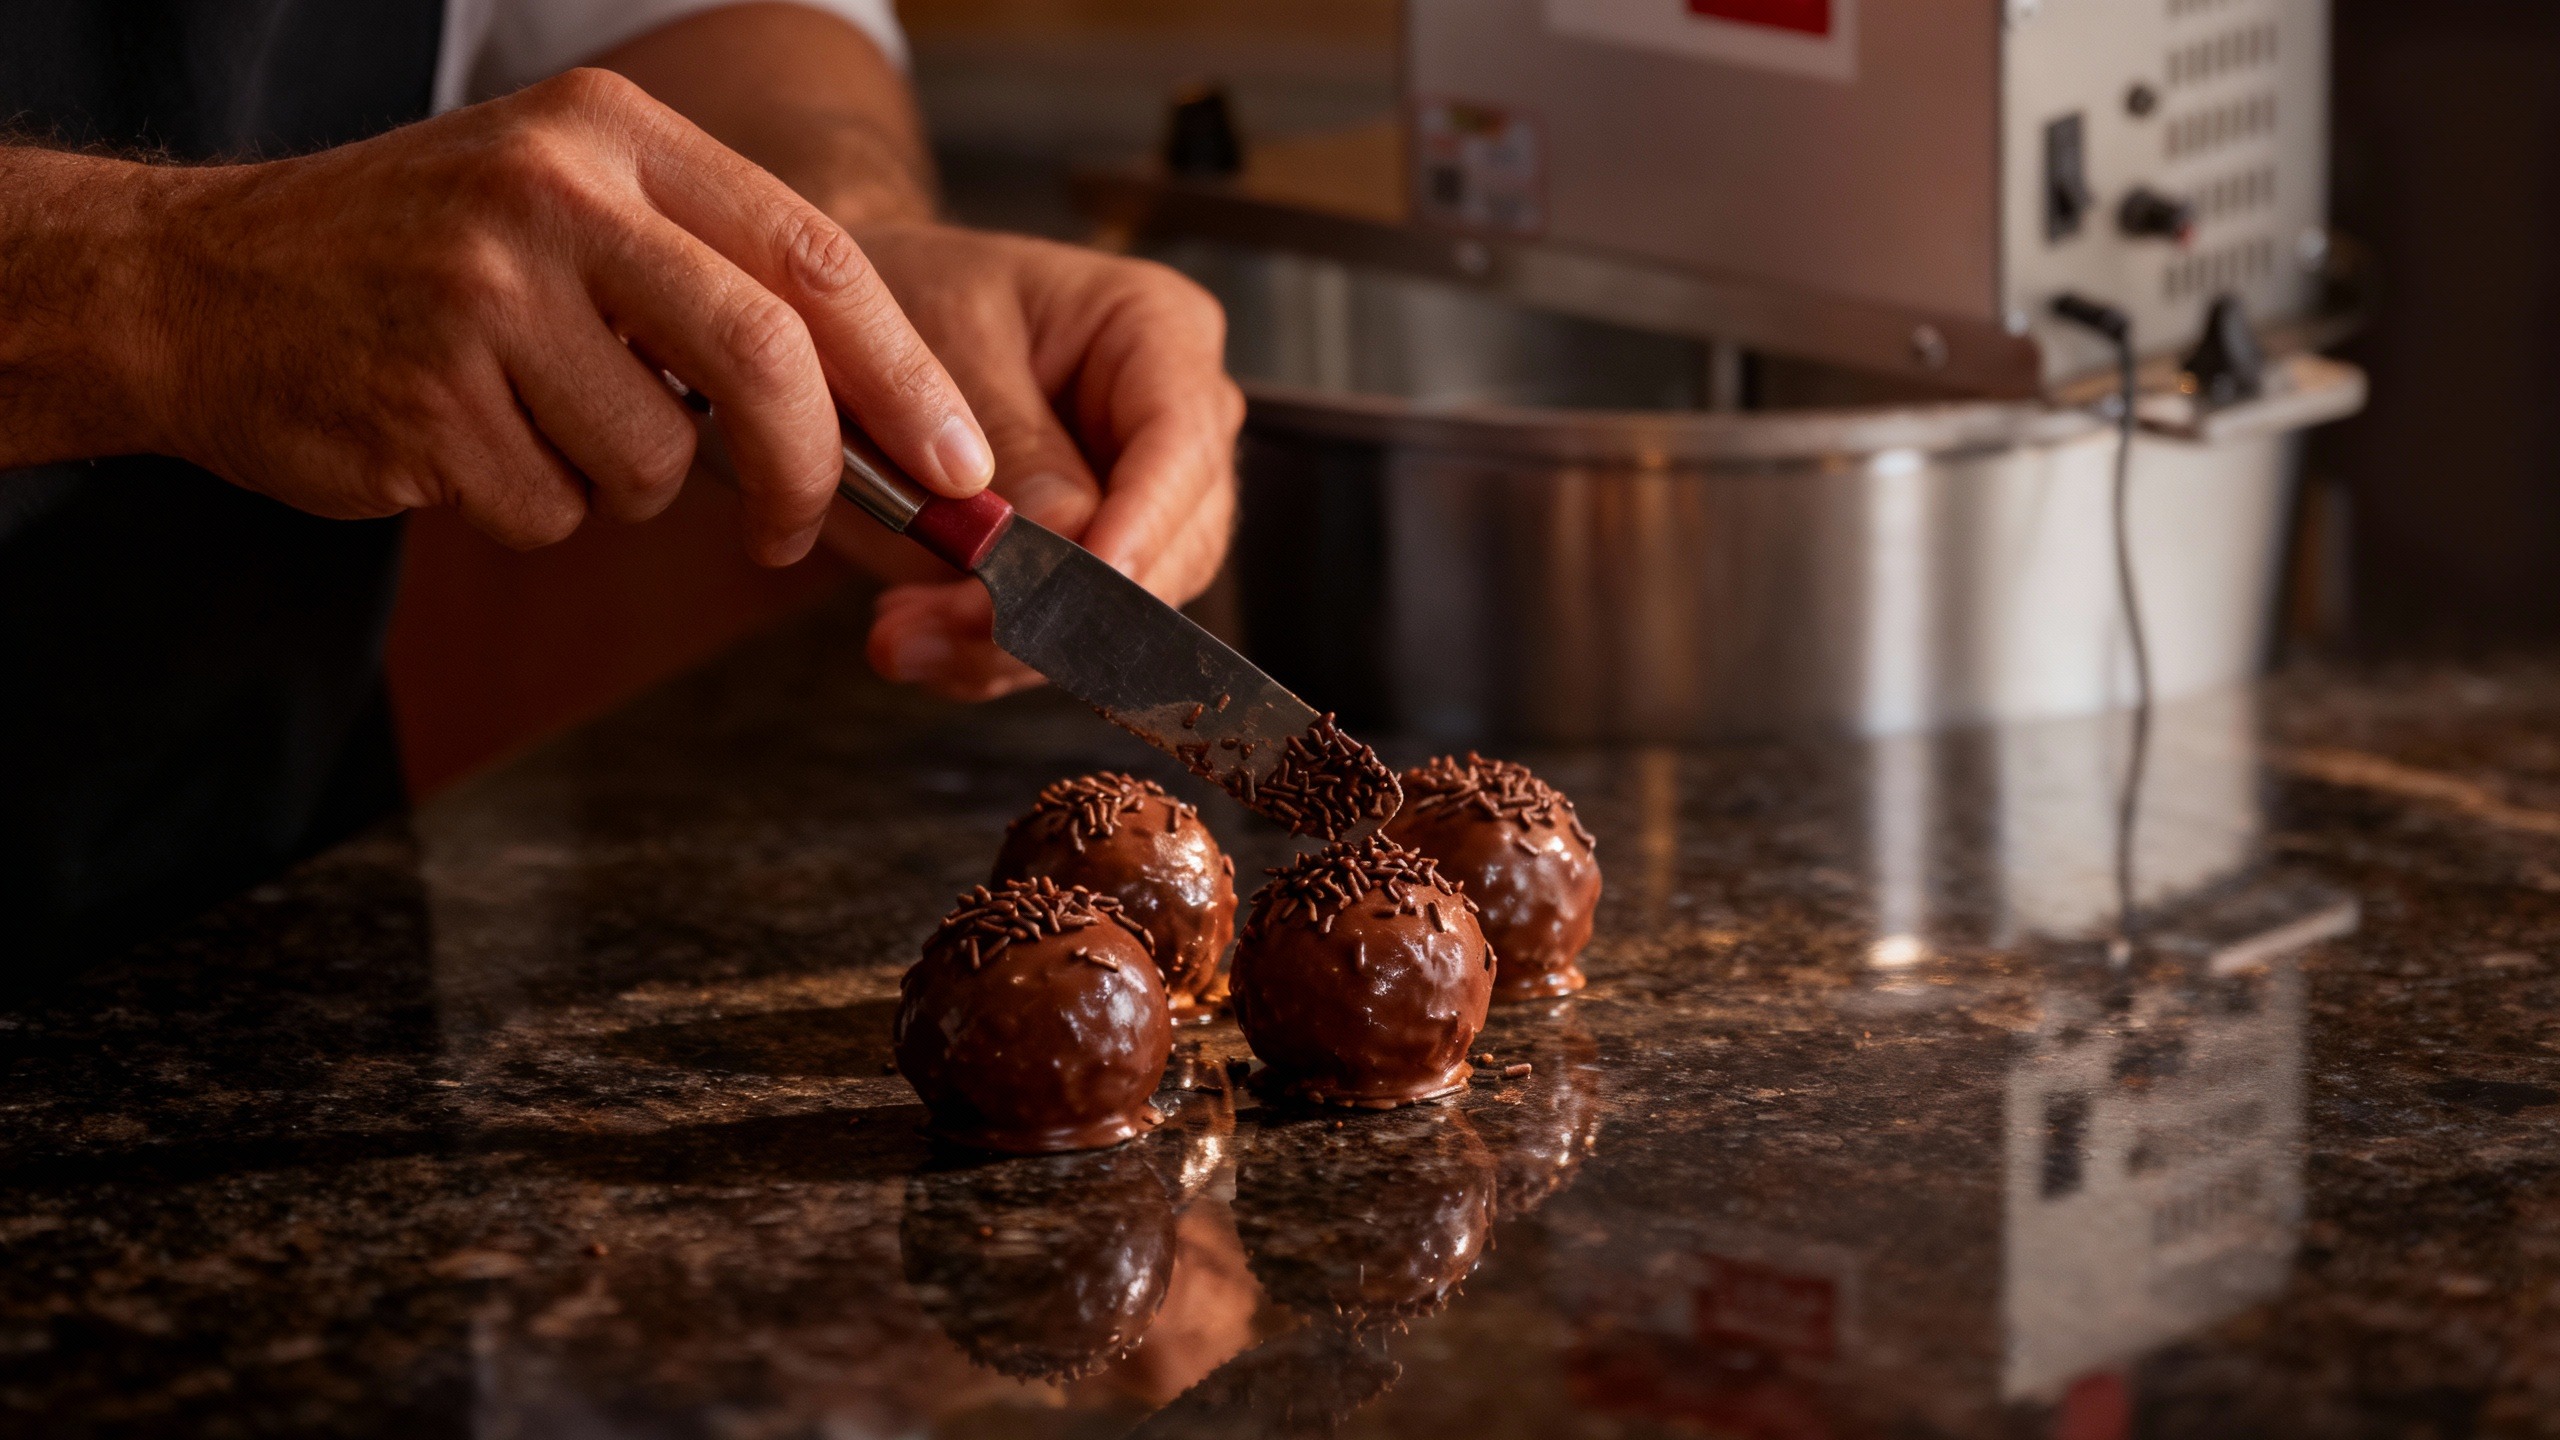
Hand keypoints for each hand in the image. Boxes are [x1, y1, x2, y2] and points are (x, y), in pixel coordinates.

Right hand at [116, 69, 996, 563]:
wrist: (196, 284)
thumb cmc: (424, 265)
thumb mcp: (567, 212)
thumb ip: (709, 281)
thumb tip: (882, 422)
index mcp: (611, 135)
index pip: (814, 255)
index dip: (904, 373)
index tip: (960, 461)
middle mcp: (551, 195)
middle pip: (763, 358)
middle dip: (807, 470)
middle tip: (797, 531)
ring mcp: (479, 297)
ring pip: (654, 462)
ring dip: (623, 485)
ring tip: (533, 420)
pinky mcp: (422, 401)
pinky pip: (553, 510)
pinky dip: (533, 507)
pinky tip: (462, 444)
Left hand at [820, 225, 1242, 699]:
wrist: (834, 337)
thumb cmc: (888, 306)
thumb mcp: (935, 348)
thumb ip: (1010, 445)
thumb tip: (1067, 545)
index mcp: (1157, 329)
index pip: (1180, 444)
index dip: (1140, 529)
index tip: (1075, 595)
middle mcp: (1173, 417)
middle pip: (1174, 544)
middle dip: (1063, 606)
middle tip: (945, 628)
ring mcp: (1142, 495)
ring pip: (1127, 609)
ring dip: (1013, 644)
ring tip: (905, 636)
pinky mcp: (1092, 557)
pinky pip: (1072, 633)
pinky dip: (992, 652)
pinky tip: (920, 634)